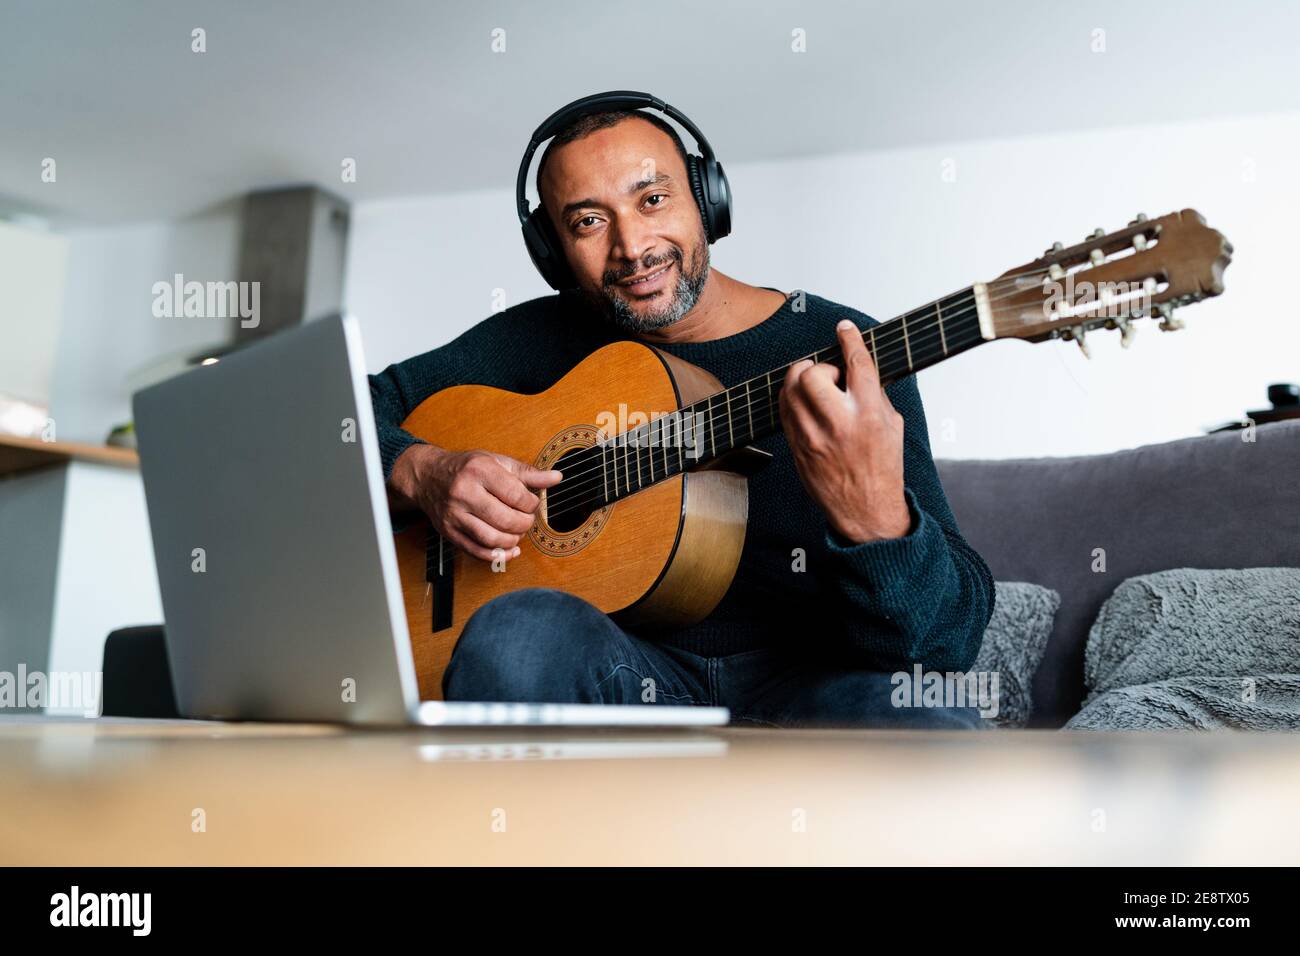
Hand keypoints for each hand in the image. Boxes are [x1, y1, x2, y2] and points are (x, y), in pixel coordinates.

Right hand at [389, 444, 561, 561]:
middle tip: (526, 520)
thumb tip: (556, 478)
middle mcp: (464, 492)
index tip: (531, 504)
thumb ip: (527, 473)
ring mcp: (454, 515)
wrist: (428, 477)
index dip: (531, 504)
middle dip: (524, 524)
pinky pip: (477, 551)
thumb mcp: (496, 462)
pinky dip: (498, 556)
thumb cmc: (466, 468)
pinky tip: (509, 550)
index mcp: (479, 470)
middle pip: (505, 519)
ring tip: (517, 533)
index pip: (515, 495)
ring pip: (492, 539)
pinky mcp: (449, 532)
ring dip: (512, 541)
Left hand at [779, 319, 910, 543]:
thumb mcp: (892, 425)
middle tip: (829, 377)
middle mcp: (839, 424)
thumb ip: (874, 394)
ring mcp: (813, 437)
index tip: (844, 328)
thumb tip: (857, 367)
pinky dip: (791, 400)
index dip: (849, 339)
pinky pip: (784, 411)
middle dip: (818, 368)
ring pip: (790, 390)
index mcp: (869, 415)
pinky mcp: (797, 448)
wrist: (865, 510)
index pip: (856, 364)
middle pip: (812, 374)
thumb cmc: (882, 467)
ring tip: (815, 389)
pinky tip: (804, 404)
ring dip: (800, 380)